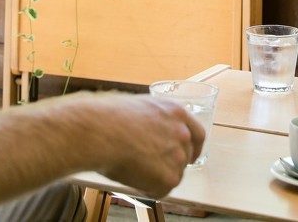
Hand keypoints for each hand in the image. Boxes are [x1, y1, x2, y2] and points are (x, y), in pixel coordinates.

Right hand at [88, 93, 205, 196]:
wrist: (100, 132)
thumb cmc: (108, 118)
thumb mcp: (138, 107)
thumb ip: (153, 120)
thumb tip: (147, 132)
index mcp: (176, 112)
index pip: (197, 133)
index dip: (193, 147)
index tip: (190, 156)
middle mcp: (182, 132)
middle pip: (186, 155)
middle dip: (171, 163)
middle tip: (152, 168)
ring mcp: (178, 155)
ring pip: (173, 174)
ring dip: (157, 176)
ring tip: (133, 169)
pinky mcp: (170, 177)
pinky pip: (161, 190)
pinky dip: (149, 190)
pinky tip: (133, 179)